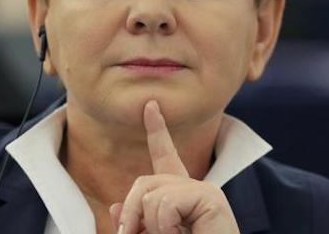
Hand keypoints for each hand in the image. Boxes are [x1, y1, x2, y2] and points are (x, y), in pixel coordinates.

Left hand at [110, 101, 238, 233]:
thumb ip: (136, 225)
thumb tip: (117, 206)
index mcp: (181, 197)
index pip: (166, 158)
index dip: (157, 131)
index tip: (151, 107)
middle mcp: (195, 188)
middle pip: (144, 182)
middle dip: (131, 215)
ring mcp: (205, 191)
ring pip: (151, 194)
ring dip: (151, 228)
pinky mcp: (211, 198)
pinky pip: (166, 205)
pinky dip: (165, 229)